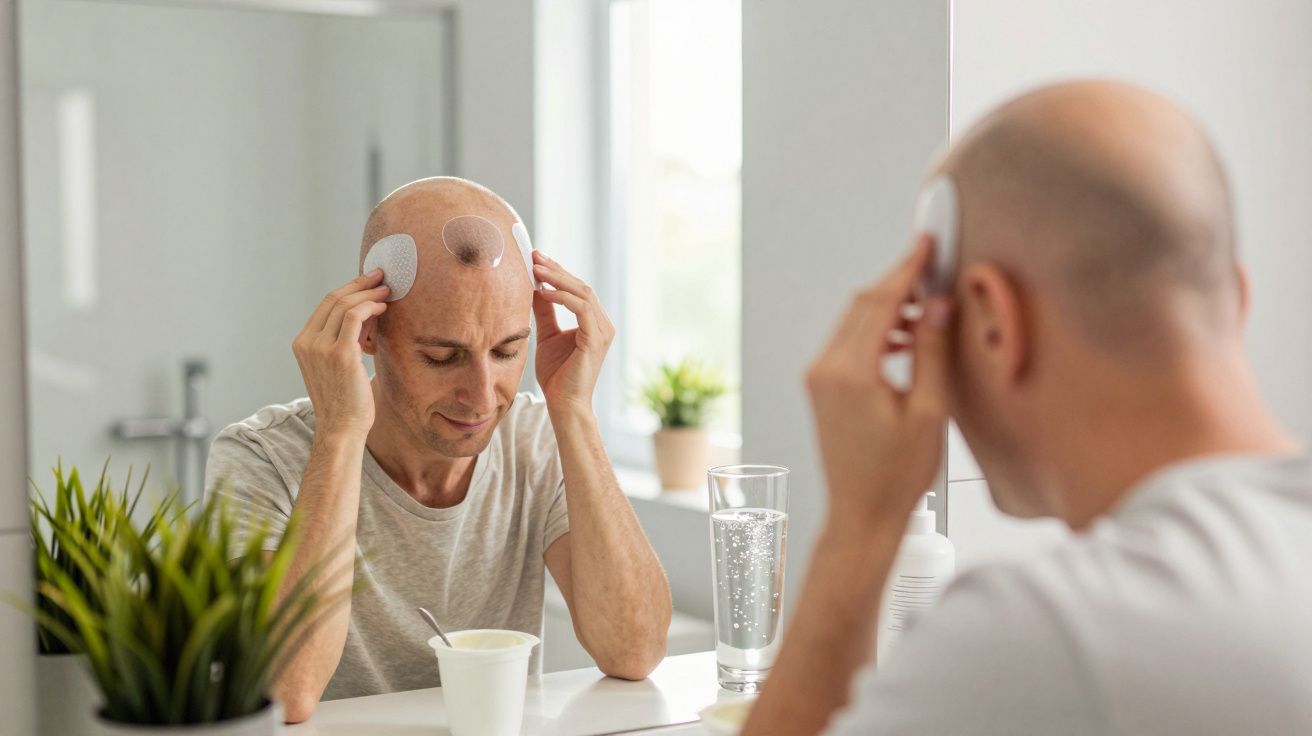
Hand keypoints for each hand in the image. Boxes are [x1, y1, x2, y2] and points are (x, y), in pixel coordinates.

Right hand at [292, 270, 389, 437]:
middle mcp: (307, 342)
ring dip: (369, 294)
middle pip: (334, 299)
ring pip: (345, 305)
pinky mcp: (340, 353)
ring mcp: (321, 347)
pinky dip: (370, 307)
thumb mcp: (340, 363)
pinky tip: (383, 307)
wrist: (342, 427)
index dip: (349, 289)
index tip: (368, 281)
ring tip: (387, 291)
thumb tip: (368, 313)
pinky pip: (355, 317)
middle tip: (381, 277)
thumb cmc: (346, 399)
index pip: (326, 305)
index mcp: (302, 343)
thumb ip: (348, 338)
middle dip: (360, 284)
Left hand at [531, 251, 615, 413]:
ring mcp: (603, 331)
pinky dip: (562, 298)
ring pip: (583, 293)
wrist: (564, 404)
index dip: (558, 272)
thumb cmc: (557, 376)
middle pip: (581, 286)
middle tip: (535, 257)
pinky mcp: (596, 339)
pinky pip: (582, 309)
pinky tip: (542, 292)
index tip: (536, 259)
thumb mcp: (547, 335)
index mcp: (594, 322)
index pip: (577, 289)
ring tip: (536, 270)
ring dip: (558, 279)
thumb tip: (535, 288)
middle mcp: (603, 324)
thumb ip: (545, 312)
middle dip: (557, 270)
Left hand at [804, 237, 952, 527]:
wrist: (861, 515)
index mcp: (849, 372)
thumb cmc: (896, 475)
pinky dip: (876, 331)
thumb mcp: (928, 412)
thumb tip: (937, 304)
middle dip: (897, 283)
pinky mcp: (821, 387)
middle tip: (932, 266)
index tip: (926, 243)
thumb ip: (931, 352)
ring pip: (854, 321)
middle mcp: (825, 369)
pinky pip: (848, 343)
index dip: (906, 268)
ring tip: (928, 310)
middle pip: (862, 305)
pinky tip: (905, 339)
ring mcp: (818, 377)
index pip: (880, 302)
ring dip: (888, 308)